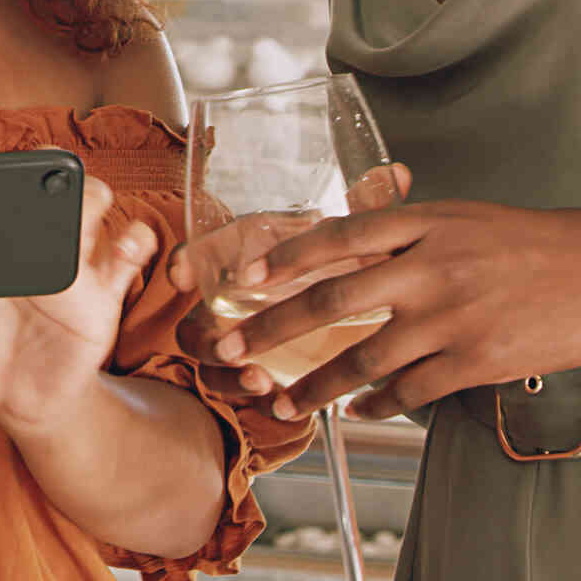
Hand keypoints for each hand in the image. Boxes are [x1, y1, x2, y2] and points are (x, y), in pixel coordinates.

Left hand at [0, 176, 151, 432]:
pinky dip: (136, 240)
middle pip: (52, 179)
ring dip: (90, 196)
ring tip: (77, 215)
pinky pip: (132, 251)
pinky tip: (122, 247)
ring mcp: (72, 262)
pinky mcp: (103, 292)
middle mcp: (33, 240)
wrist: (12, 402)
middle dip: (52, 166)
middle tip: (42, 184)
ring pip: (95, 201)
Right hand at [167, 166, 409, 397]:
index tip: (182, 276)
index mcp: (246, 262)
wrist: (352, 302)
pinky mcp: (259, 374)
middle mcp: (232, 304)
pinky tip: (281, 407)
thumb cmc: (336, 260)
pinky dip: (256, 403)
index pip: (201, 257)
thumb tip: (398, 174)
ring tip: (261, 381)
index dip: (186, 262)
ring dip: (230, 379)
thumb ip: (370, 211)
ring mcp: (241, 342)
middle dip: (206, 342)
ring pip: (214, 368)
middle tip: (232, 350)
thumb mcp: (354, 238)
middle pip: (197, 326)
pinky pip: (243, 396)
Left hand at [213, 191, 580, 418]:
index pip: (337, 238)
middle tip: (229, 350)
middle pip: (331, 301)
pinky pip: (410, 390)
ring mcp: (455, 316)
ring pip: (364, 358)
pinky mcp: (479, 359)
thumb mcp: (471, 220)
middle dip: (271, 328)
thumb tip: (353, 261)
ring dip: (317, 386)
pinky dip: (377, 403)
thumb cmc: (544, 244)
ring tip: (286, 404)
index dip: (284, 258)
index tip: (243, 275)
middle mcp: (433, 267)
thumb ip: (412, 238)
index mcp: (429, 223)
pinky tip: (359, 411)